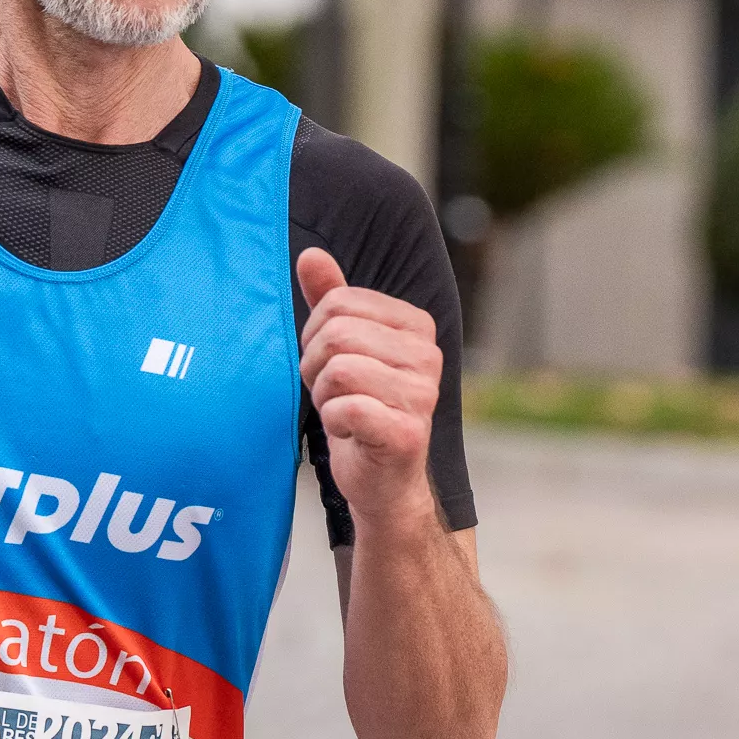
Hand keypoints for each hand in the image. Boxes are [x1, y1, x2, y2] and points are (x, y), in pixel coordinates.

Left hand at [296, 247, 441, 516]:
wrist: (383, 484)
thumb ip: (330, 300)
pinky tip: (350, 433)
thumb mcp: (342, 350)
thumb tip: (309, 255)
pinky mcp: (407, 433)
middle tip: (331, 392)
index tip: (330, 363)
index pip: (340, 302)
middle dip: (315, 366)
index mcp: (416, 326)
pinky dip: (333, 422)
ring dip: (324, 396)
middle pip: (336, 333)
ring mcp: (423, 395)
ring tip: (342, 411)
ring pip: (338, 370)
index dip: (316, 335)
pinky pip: (345, 408)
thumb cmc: (360, 410)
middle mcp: (428, 356)